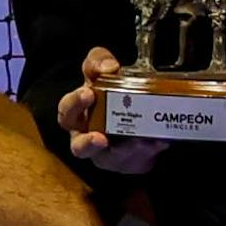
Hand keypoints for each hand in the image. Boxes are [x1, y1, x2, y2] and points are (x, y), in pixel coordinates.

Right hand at [58, 47, 162, 174]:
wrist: (133, 112)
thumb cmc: (108, 94)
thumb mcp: (101, 71)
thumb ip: (99, 62)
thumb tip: (108, 66)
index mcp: (76, 115)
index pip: (66, 110)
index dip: (75, 104)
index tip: (88, 94)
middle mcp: (85, 138)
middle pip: (79, 147)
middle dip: (88, 143)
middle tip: (101, 138)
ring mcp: (106, 156)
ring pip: (110, 159)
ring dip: (124, 151)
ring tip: (139, 141)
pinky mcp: (126, 163)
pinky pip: (135, 162)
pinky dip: (148, 151)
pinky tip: (158, 141)